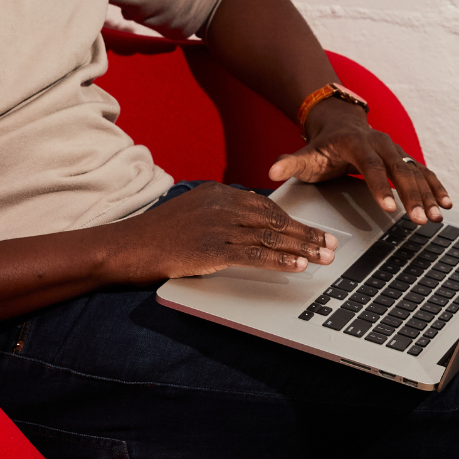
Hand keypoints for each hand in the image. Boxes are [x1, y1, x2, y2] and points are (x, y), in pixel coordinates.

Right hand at [104, 182, 336, 282]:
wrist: (128, 246)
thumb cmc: (157, 234)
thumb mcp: (191, 211)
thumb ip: (220, 212)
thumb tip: (249, 222)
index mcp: (218, 192)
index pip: (265, 205)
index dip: (293, 219)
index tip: (313, 229)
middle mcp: (221, 205)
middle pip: (274, 219)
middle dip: (306, 233)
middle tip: (331, 244)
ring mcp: (218, 226)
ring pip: (270, 237)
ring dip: (301, 248)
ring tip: (323, 257)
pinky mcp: (213, 249)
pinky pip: (254, 255)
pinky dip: (279, 261)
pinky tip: (297, 266)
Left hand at [267, 100, 451, 224]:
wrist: (340, 122)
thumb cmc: (323, 145)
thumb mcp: (306, 154)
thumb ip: (290, 164)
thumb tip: (271, 172)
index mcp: (357, 143)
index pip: (370, 166)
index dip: (380, 186)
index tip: (389, 208)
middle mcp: (381, 144)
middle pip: (399, 170)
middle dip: (411, 195)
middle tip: (418, 219)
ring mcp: (396, 150)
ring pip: (416, 172)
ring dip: (427, 194)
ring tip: (436, 216)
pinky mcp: (406, 159)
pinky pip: (425, 172)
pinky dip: (436, 187)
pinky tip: (446, 204)